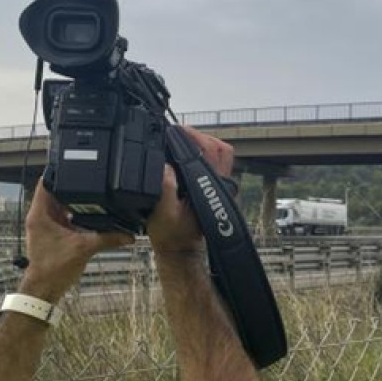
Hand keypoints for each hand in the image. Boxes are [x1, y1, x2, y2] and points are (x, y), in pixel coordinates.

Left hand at [20, 182, 134, 301]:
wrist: (45, 289)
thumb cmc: (53, 269)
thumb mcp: (84, 249)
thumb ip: (107, 238)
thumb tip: (128, 234)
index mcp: (40, 214)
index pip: (46, 183)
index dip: (58, 171)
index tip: (73, 163)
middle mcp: (40, 216)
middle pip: (55, 191)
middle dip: (72, 185)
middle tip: (90, 176)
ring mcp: (45, 224)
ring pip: (60, 203)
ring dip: (73, 199)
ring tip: (92, 191)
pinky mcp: (52, 232)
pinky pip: (63, 216)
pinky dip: (74, 212)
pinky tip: (89, 211)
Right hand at [147, 126, 234, 253]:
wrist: (180, 248)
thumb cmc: (172, 234)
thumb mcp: (162, 214)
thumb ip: (165, 189)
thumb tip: (166, 166)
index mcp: (208, 188)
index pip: (210, 151)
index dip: (192, 137)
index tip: (175, 132)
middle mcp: (219, 184)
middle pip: (219, 148)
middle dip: (197, 137)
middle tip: (177, 134)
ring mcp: (219, 184)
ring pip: (220, 153)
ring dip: (201, 143)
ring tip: (181, 141)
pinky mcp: (214, 185)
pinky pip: (215, 161)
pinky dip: (202, 152)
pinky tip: (185, 154)